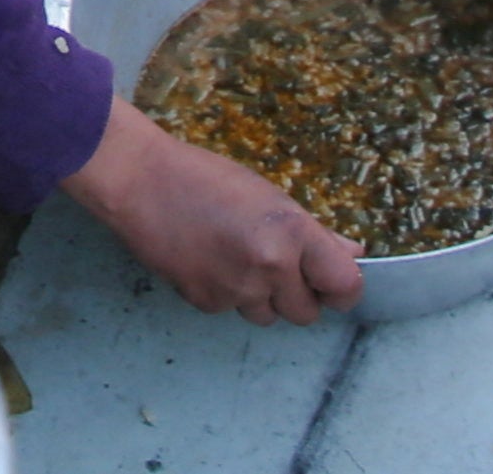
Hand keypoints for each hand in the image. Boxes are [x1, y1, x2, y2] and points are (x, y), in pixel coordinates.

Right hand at [62, 101, 363, 322]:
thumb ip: (313, 233)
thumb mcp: (268, 196)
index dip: (342, 289)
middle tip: (274, 263)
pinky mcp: (205, 302)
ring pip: (268, 315)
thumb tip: (352, 253)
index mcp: (292, 233)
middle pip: (307, 312)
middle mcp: (269, 266)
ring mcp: (236, 289)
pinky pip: (230, 310)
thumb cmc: (205, 177)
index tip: (330, 282)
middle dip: (296, 294)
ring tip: (234, 257)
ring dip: (261, 297)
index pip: (345, 286)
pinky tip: (207, 261)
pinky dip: (225, 293)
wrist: (140, 180)